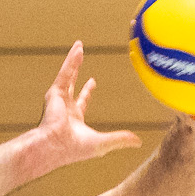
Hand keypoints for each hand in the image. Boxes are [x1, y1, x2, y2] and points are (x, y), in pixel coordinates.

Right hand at [35, 43, 142, 166]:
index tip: (92, 81)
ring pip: (68, 74)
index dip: (87, 91)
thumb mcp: (103, 143)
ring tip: (79, 45)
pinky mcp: (55, 92)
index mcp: (74, 119)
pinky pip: (65, 72)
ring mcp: (58, 99)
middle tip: (81, 56)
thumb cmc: (75, 149)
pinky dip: (71, 61)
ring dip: (73, 60)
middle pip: (72, 83)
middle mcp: (64, 107)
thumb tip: (139, 142)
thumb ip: (120, 139)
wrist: (55, 147)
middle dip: (76, 70)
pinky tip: (78, 49)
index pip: (81, 101)